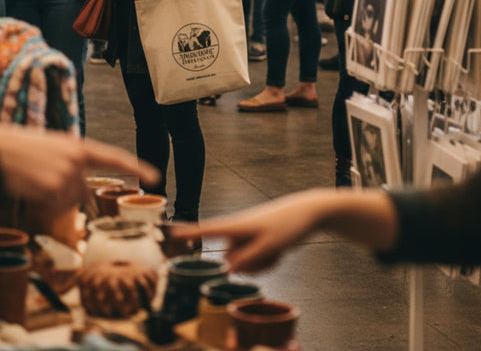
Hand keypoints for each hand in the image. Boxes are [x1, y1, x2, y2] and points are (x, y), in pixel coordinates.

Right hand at [0, 124, 158, 213]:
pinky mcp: (51, 189)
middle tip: (40, 179)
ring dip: (49, 199)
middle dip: (64, 192)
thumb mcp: (51, 148)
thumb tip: (82, 188)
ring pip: (66, 202)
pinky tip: (28, 191)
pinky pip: (52, 208)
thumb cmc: (17, 148)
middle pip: (81, 191)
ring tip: (31, 181)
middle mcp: (76, 160)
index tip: (156, 176)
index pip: (114, 158)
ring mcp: (65, 175)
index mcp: (78, 146)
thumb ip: (71, 162)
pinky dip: (40, 206)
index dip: (137, 167)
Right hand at [171, 189, 398, 272]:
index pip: (208, 229)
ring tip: (277, 250)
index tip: (170, 233)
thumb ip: (248, 260)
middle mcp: (240, 230)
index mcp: (238, 225)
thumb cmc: (289, 224)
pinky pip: (256, 261)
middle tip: (272, 252)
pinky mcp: (258, 240)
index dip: (189, 232)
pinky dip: (267, 261)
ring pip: (245, 263)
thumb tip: (229, 269)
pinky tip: (280, 252)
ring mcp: (249, 236)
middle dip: (249, 264)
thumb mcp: (271, 246)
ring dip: (260, 264)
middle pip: (232, 259)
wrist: (310, 212)